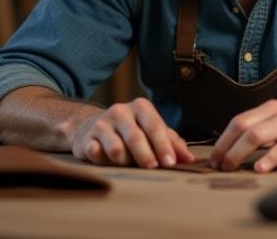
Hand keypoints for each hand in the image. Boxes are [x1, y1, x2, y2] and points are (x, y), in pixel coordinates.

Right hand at [71, 97, 194, 168]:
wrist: (92, 127)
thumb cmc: (132, 130)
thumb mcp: (152, 131)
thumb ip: (172, 142)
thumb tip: (189, 159)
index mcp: (140, 107)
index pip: (154, 126)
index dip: (163, 145)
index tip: (171, 163)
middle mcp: (120, 111)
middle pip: (135, 137)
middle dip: (146, 155)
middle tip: (154, 169)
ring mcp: (101, 125)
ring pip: (116, 148)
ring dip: (126, 162)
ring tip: (131, 166)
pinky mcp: (87, 140)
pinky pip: (96, 154)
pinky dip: (104, 162)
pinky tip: (108, 163)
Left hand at [209, 99, 276, 172]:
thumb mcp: (275, 125)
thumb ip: (255, 132)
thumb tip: (225, 151)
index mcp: (268, 108)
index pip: (238, 121)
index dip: (222, 141)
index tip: (213, 159)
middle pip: (243, 127)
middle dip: (226, 148)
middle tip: (219, 166)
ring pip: (256, 135)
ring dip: (238, 153)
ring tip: (231, 168)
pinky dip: (267, 159)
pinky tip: (259, 169)